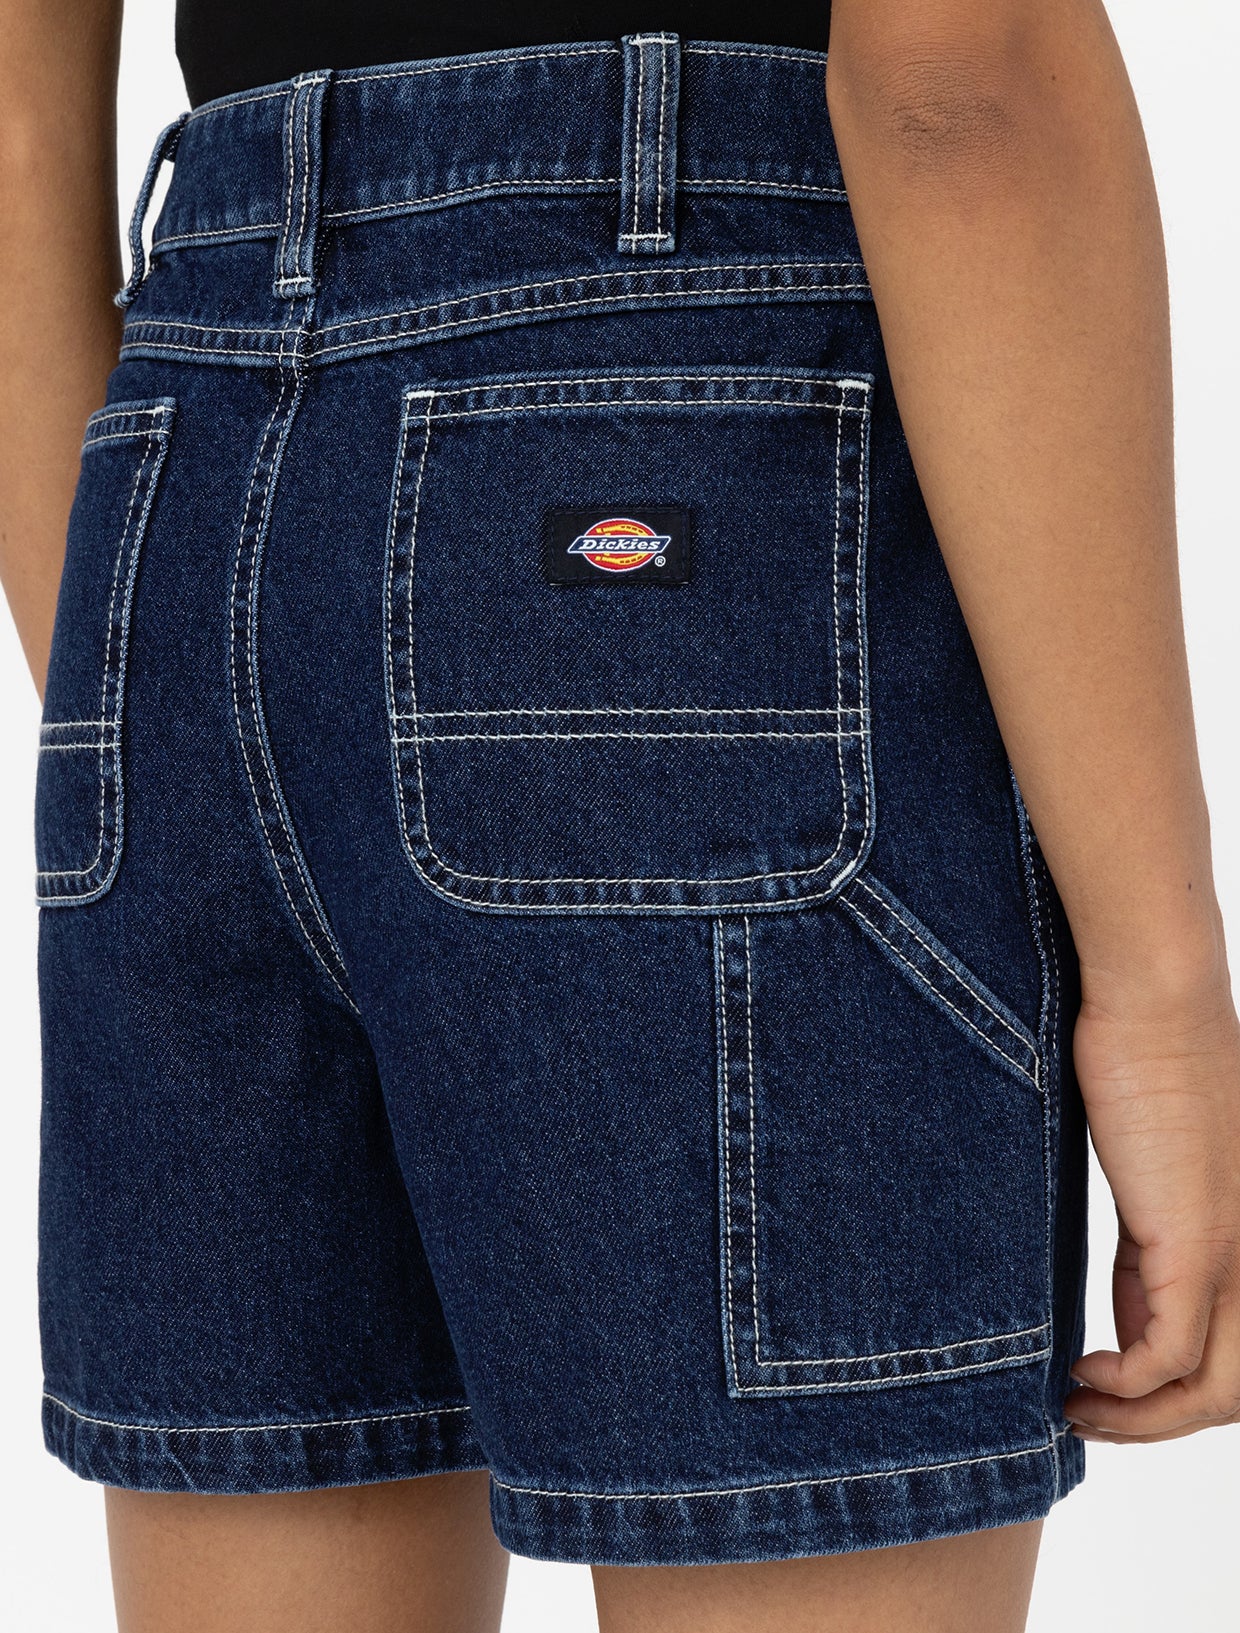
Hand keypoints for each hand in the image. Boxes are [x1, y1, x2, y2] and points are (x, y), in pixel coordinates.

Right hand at [1065, 966, 1239, 1441]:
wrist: (1154, 1001)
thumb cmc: (1143, 1060)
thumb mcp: (1153, 1173)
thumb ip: (1151, 1243)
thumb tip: (1128, 1309)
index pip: (1229, 1354)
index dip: (1169, 1395)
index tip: (1102, 1391)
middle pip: (1233, 1389)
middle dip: (1158, 1425)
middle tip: (1087, 1417)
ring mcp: (1233, 1249)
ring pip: (1216, 1388)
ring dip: (1142, 1421)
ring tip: (1079, 1409)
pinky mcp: (1195, 1239)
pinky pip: (1172, 1353)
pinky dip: (1126, 1385)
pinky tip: (1081, 1373)